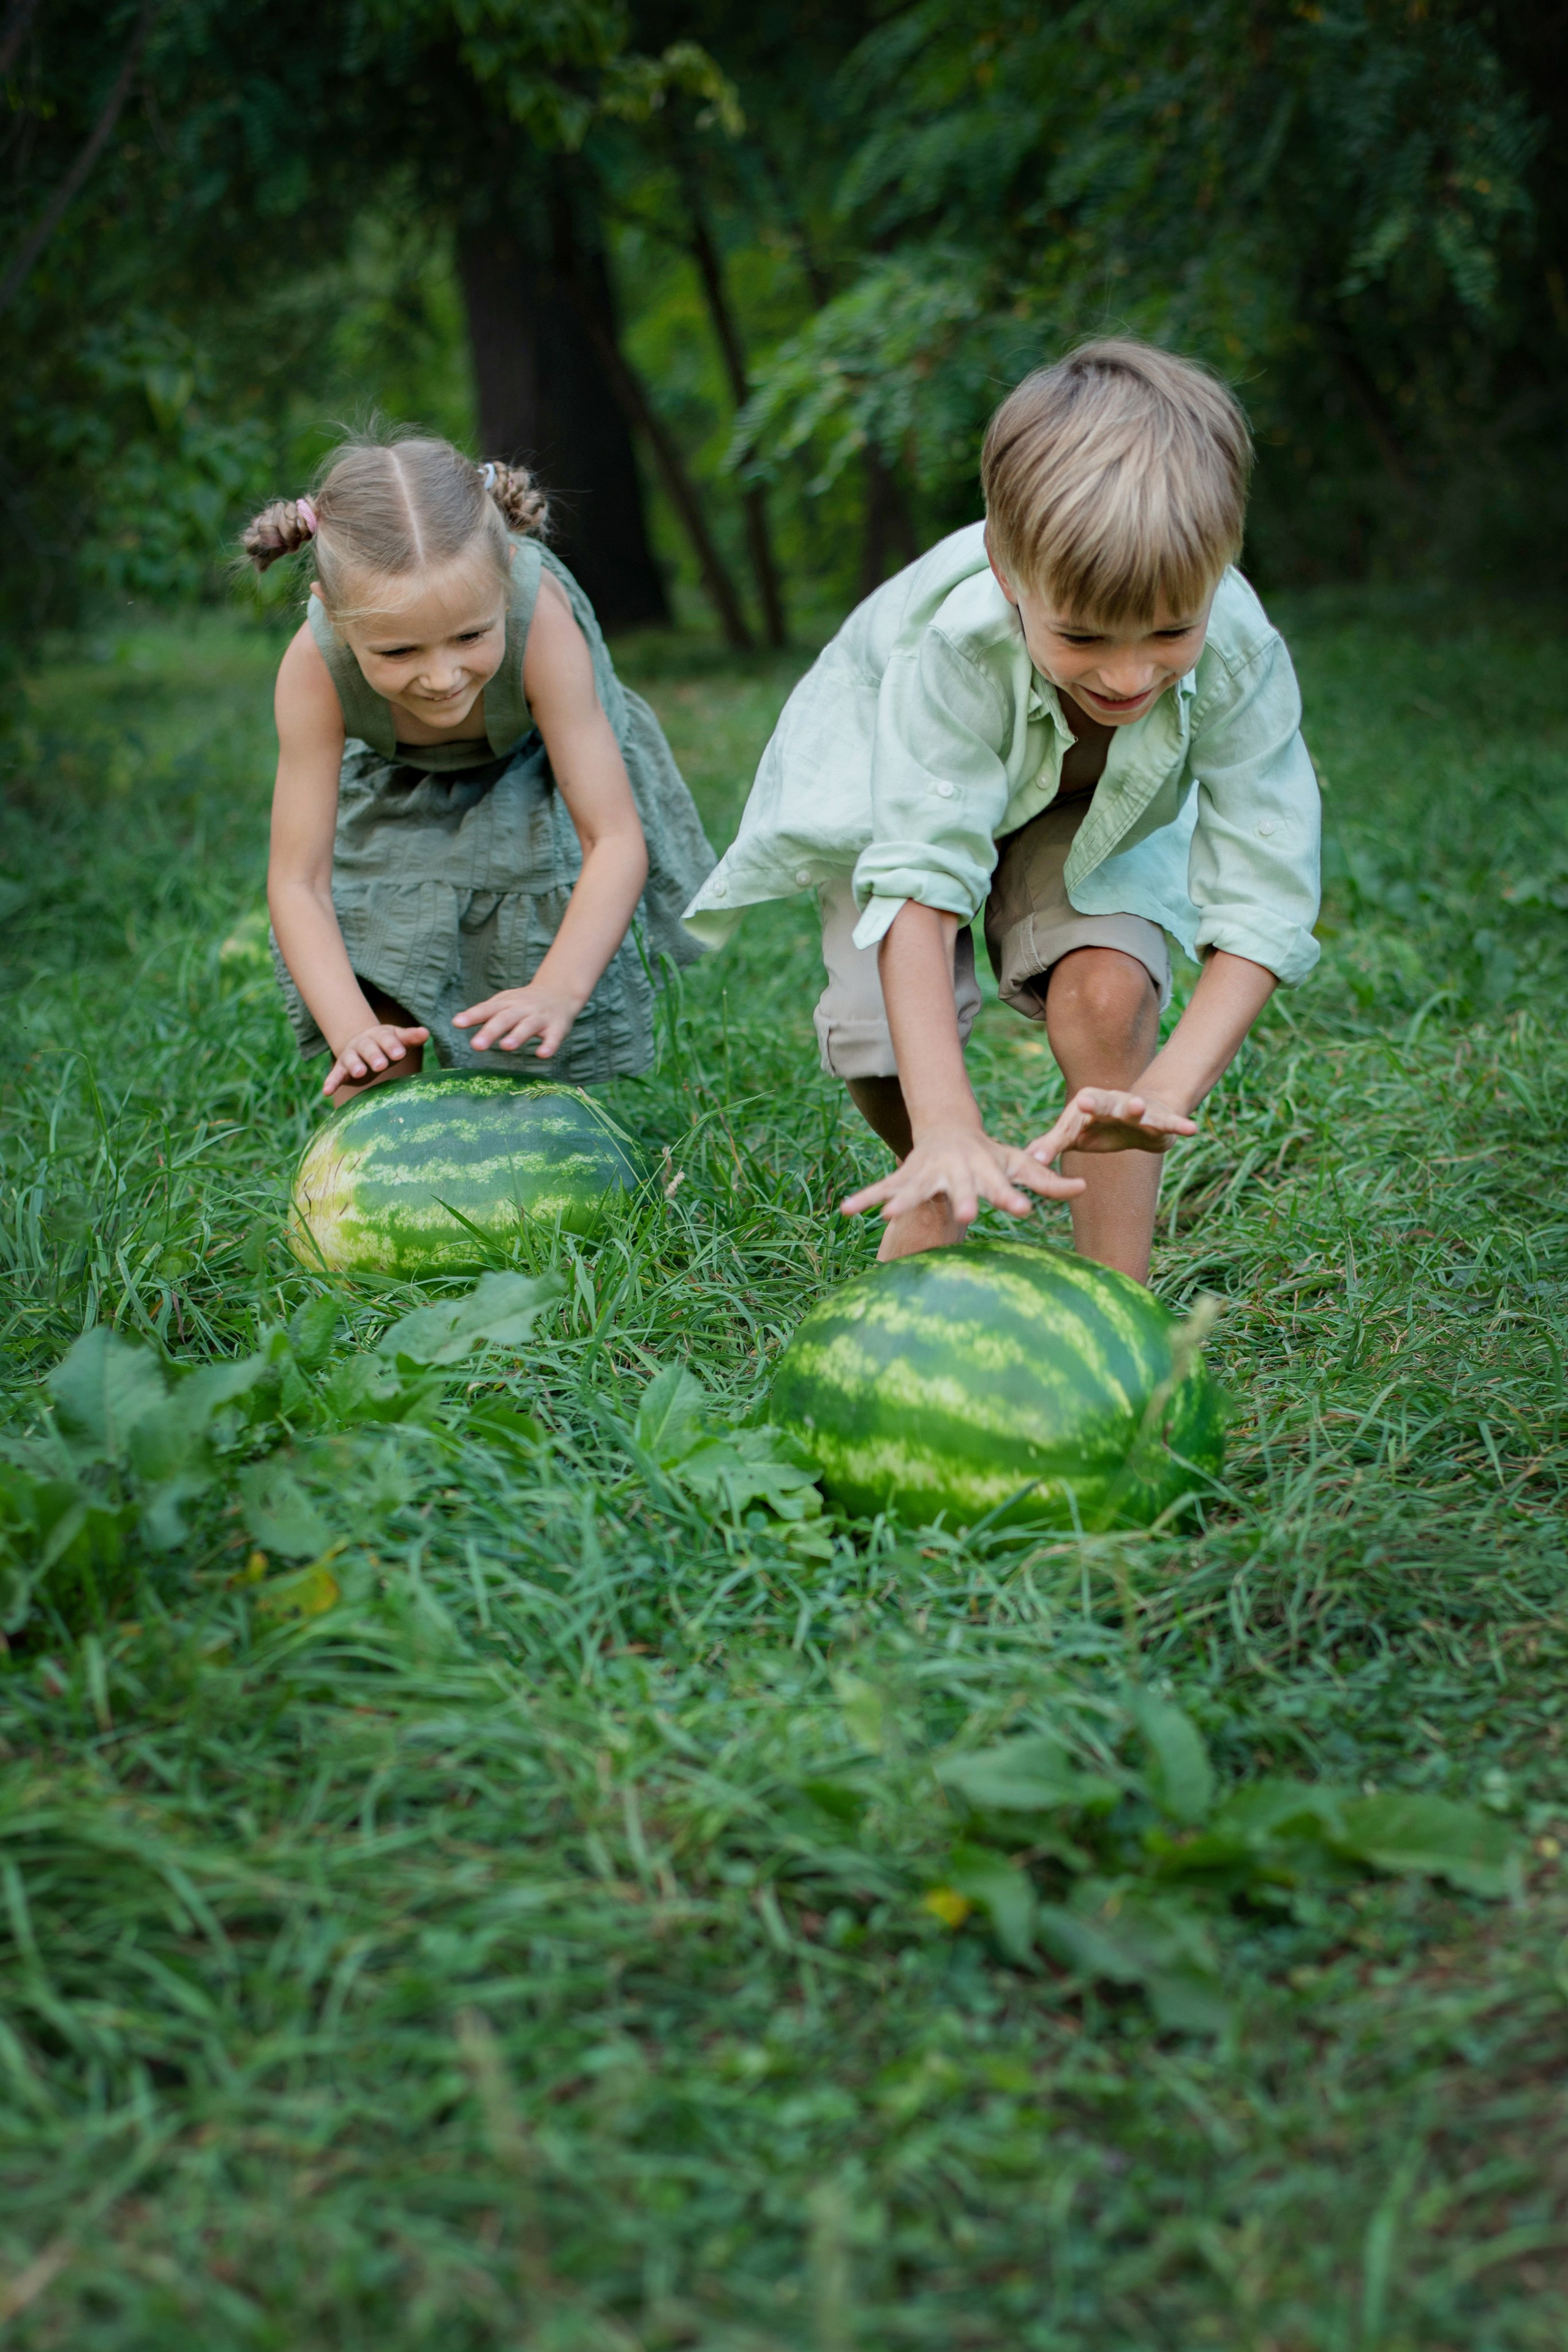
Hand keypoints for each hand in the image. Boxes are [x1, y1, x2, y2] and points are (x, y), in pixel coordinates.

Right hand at [323, 1021, 428, 1095]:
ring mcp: (351, 1055)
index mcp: (380, 1035)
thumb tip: (426, 1033)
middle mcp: (363, 1044)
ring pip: (352, 1059)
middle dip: (375, 1056)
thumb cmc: (387, 1044)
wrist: (362, 1042)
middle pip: (369, 1048)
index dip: (393, 1046)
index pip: (387, 1039)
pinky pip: (335, 1075)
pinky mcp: (342, 1069)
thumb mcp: (399, 1039)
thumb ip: (411, 1037)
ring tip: (360, 1073)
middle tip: (382, 1065)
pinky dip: (331, 1082)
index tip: (400, 1053)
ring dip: (355, 1066)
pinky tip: (327, 1091)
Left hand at [453, 981, 582, 1058]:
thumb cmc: (524, 1003)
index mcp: (507, 1003)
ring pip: (528, 1026)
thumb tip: (456, 1022)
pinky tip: (542, 1055)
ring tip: (505, 1047)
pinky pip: (554, 1037)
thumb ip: (484, 1012)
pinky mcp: (557, 1028)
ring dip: (517, 1036)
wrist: (560, 993)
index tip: (458, 1023)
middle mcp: (523, 1009)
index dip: (473, 1015)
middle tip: (476, 1045)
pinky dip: (549, 1045)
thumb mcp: (504, 1002)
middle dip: (491, 1031)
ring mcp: (540, 1018)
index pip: (487, 1009)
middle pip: (505, 1018)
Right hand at [842, 1121, 1085, 1226]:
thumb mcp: (1021, 1165)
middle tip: (966, 1215)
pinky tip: (845, 1212)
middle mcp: (955, 1171)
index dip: (1013, 1198)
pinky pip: (881, 1189)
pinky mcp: (904, 1176)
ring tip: (886, 1215)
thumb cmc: (991, 1155)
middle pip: (959, 1188)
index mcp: (985, 1170)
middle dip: (961, 1200)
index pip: (1003, 1186)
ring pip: (914, 1189)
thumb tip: (1085, 1188)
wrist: (950, 1129)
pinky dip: (864, 1199)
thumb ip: (1049, 1182)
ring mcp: (926, 1173)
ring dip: (901, 1201)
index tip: (1023, 1212)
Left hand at [1026, 1086, 1197, 1162]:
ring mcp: (1137, 1109)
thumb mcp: (1076, 1135)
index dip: (1058, 1132)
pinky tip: (1192, 1130)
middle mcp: (1110, 1103)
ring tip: (1136, 1105)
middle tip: (1083, 1102)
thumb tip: (1027, 1159)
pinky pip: (1169, 1123)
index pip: (1070, 1119)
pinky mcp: (1160, 1119)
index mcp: (1087, 1106)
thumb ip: (1052, 1144)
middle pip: (1100, 1103)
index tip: (1043, 1148)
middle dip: (1094, 1104)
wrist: (1143, 1111)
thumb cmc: (1101, 1126)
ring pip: (1136, 1108)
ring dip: (1136, 1107)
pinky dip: (1179, 1125)